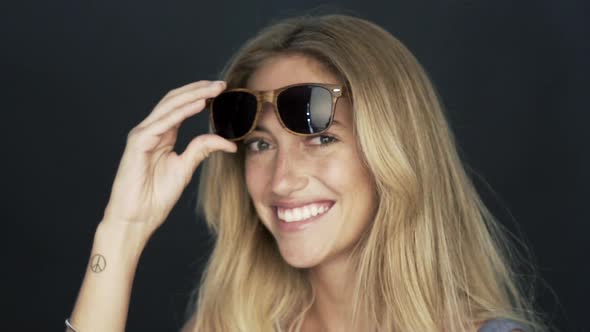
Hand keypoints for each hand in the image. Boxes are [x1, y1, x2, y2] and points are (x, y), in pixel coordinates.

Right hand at [101, 80, 235, 237]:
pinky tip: (199, 104)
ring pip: (169, 106)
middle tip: (221, 84)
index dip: (200, 95)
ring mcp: (142, 134)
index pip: (181, 106)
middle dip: (199, 89)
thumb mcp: (185, 168)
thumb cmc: (155, 196)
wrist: (136, 218)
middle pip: (175, 100)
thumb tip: (228, 141)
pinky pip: (162, 123)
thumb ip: (202, 149)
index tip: (222, 91)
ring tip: (213, 89)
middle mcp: (151, 130)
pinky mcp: (138, 143)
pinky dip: (181, 112)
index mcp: (162, 134)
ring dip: (193, 95)